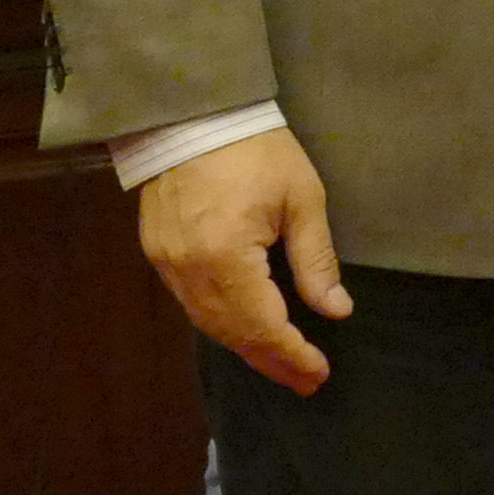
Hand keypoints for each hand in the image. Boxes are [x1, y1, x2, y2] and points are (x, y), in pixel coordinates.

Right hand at [139, 127, 352, 393]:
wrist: (192, 114)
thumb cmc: (256, 149)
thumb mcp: (301, 198)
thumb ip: (316, 260)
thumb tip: (335, 310)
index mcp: (227, 257)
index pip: (263, 325)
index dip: (292, 354)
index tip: (320, 373)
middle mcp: (189, 272)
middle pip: (233, 333)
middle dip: (272, 360)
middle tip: (306, 380)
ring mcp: (167, 265)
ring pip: (209, 324)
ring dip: (247, 347)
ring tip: (283, 363)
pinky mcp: (158, 254)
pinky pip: (192, 305)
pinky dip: (223, 324)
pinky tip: (247, 330)